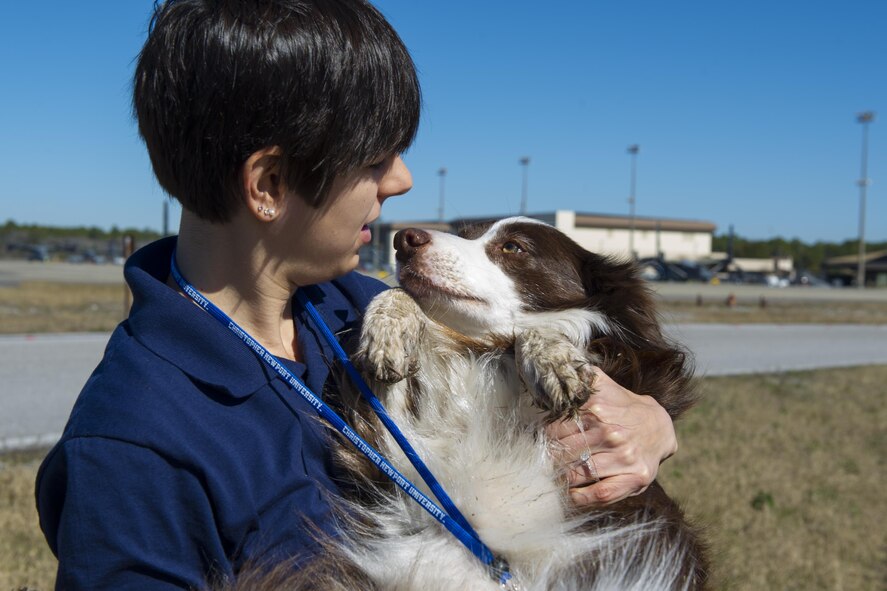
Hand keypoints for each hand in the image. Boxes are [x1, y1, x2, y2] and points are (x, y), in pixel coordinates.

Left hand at [545, 366, 676, 506]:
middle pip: (563, 452)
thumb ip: (581, 376)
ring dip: (560, 478)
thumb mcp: (604, 386)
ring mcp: (623, 458)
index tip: (538, 443)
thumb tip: (557, 363)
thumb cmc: (623, 408)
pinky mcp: (634, 479)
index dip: (542, 438)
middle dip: (549, 459)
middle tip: (542, 463)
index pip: (555, 429)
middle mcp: (610, 433)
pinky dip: (580, 497)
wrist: (660, 428)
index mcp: (598, 409)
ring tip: (553, 477)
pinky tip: (571, 494)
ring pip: (577, 473)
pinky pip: (599, 494)